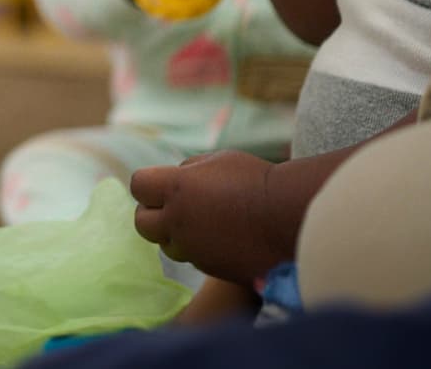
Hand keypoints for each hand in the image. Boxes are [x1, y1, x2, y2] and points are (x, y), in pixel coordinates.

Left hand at [131, 150, 293, 283]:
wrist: (293, 217)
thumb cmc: (257, 181)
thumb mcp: (217, 161)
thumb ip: (188, 171)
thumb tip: (173, 179)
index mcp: (175, 188)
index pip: (138, 185)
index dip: (148, 184)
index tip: (162, 183)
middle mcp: (178, 221)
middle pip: (142, 223)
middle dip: (152, 214)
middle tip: (171, 207)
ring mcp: (194, 249)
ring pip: (167, 245)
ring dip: (176, 235)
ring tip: (203, 222)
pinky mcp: (212, 269)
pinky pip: (194, 259)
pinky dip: (201, 249)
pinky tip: (222, 238)